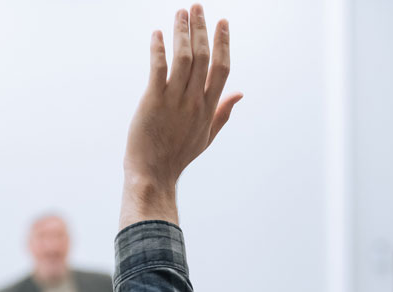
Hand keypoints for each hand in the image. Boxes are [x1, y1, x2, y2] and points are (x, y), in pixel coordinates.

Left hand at [121, 4, 241, 227]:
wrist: (153, 174)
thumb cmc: (178, 156)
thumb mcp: (207, 136)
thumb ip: (223, 112)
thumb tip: (239, 94)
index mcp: (208, 108)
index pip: (221, 68)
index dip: (223, 43)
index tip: (222, 22)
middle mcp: (194, 101)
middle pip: (204, 57)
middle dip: (201, 28)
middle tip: (197, 7)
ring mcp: (174, 101)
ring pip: (183, 58)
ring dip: (182, 32)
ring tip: (180, 12)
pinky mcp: (153, 101)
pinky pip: (158, 68)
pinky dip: (158, 49)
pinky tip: (157, 34)